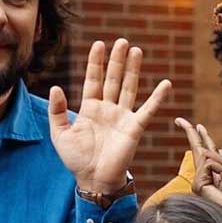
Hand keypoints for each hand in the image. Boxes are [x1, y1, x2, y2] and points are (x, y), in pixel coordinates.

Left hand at [50, 38, 172, 199]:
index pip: (94, 80)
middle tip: (122, 41)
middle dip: (117, 60)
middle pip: (114, 79)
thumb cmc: (76, 160)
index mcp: (90, 109)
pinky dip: (158, 98)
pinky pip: (148, 110)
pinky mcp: (134, 128)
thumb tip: (55, 88)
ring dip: (133, 70)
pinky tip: (166, 83)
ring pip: (129, 88)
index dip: (96, 63)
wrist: (93, 181)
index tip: (99, 44)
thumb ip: (57, 111)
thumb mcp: (59, 134)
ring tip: (136, 50)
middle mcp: (108, 109)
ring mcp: (122, 117)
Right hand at [175, 117, 221, 222]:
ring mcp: (200, 181)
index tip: (197, 125)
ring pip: (209, 155)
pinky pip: (210, 163)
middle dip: (191, 133)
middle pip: (198, 149)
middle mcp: (205, 177)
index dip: (202, 137)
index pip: (207, 152)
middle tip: (180, 119)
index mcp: (216, 175)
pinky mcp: (198, 184)